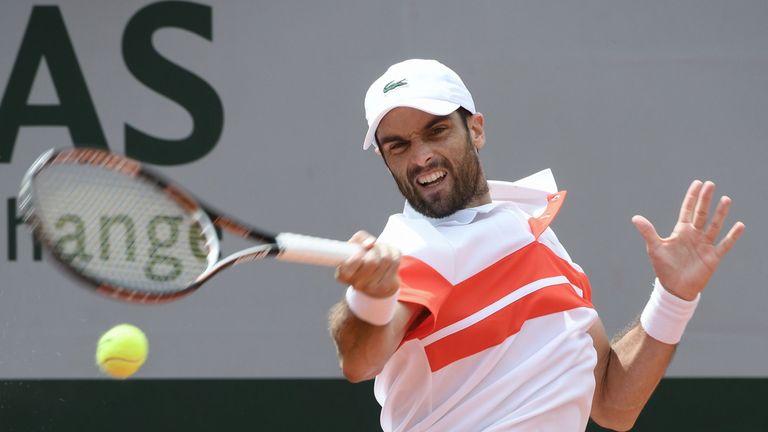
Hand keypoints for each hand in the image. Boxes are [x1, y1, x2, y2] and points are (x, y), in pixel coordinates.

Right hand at [335, 231, 400, 297]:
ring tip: (381, 248)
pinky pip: (395, 261)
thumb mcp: (355, 245)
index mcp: (343, 275)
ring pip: (386, 259)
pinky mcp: (388, 285)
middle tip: (373, 247)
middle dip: (375, 249)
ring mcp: (373, 288)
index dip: (359, 254)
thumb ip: (360, 238)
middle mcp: (357, 285)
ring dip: (384, 248)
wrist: (375, 279)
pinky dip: (394, 252)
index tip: (360, 250)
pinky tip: (389, 254)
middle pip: (372, 261)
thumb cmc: (362, 258)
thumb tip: (371, 243)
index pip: (352, 263)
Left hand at [632, 180, 744, 300]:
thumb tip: (635, 218)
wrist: (674, 287)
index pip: (688, 210)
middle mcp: (695, 235)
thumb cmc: (664, 267)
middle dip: (705, 199)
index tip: (698, 183)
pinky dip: (732, 235)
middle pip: (702, 213)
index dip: (692, 197)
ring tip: (726, 199)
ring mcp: (705, 245)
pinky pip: (725, 244)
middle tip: (710, 184)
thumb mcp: (655, 247)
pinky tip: (740, 225)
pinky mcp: (713, 256)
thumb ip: (648, 232)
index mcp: (681, 231)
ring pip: (714, 225)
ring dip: (720, 213)